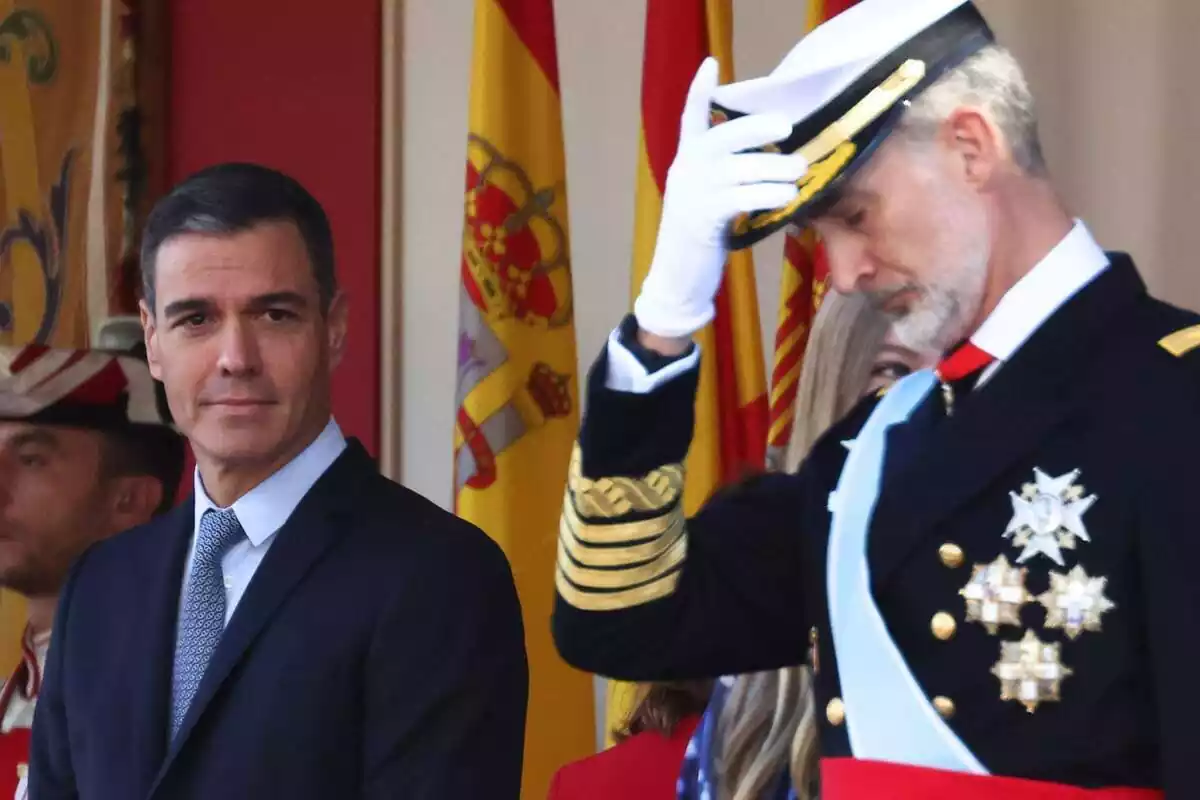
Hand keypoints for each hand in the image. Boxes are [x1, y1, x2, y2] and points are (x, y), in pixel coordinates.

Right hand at [633, 57, 807, 339]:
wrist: (676, 280)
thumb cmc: (698, 240)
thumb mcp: (708, 200)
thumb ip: (727, 176)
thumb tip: (774, 158)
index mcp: (686, 162)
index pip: (690, 119)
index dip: (699, 92)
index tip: (711, 64)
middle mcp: (686, 171)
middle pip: (723, 137)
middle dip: (757, 127)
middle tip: (787, 127)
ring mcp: (692, 194)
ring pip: (740, 169)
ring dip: (775, 168)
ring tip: (800, 170)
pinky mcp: (702, 219)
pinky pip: (741, 198)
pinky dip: (768, 194)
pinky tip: (788, 196)